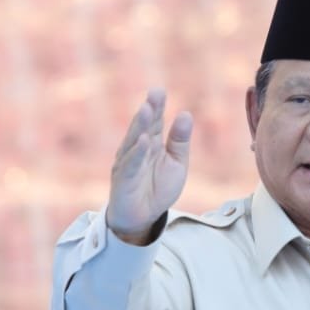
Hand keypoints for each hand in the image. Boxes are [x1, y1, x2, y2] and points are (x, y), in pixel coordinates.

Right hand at [106, 89, 192, 244]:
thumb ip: (180, 141)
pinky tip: (144, 141)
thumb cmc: (157, 189)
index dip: (157, 106)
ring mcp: (128, 163)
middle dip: (149, 110)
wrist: (142, 218)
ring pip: (134, 141)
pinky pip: (131, 164)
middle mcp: (137, 149)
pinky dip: (138, 153)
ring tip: (147, 110)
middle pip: (144, 127)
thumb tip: (185, 114)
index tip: (159, 91)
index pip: (155, 122)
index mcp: (151, 143)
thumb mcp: (176, 164)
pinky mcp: (123, 179)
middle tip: (155, 94)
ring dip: (141, 126)